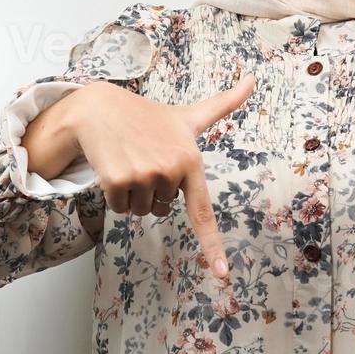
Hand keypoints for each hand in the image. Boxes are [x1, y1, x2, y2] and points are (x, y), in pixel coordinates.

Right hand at [63, 75, 255, 281]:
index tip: (222, 275)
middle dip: (152, 191)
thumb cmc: (149, 117)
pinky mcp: (117, 181)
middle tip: (145, 160)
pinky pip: (120, 208)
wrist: (100, 108)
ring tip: (130, 160)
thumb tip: (254, 78)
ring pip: (140, 211)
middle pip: (162, 210)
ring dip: (133, 193)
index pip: (203, 212)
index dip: (213, 246)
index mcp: (191, 161)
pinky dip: (115, 194)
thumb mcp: (188, 116)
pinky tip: (114, 166)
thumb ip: (223, 105)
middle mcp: (170, 170)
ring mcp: (143, 176)